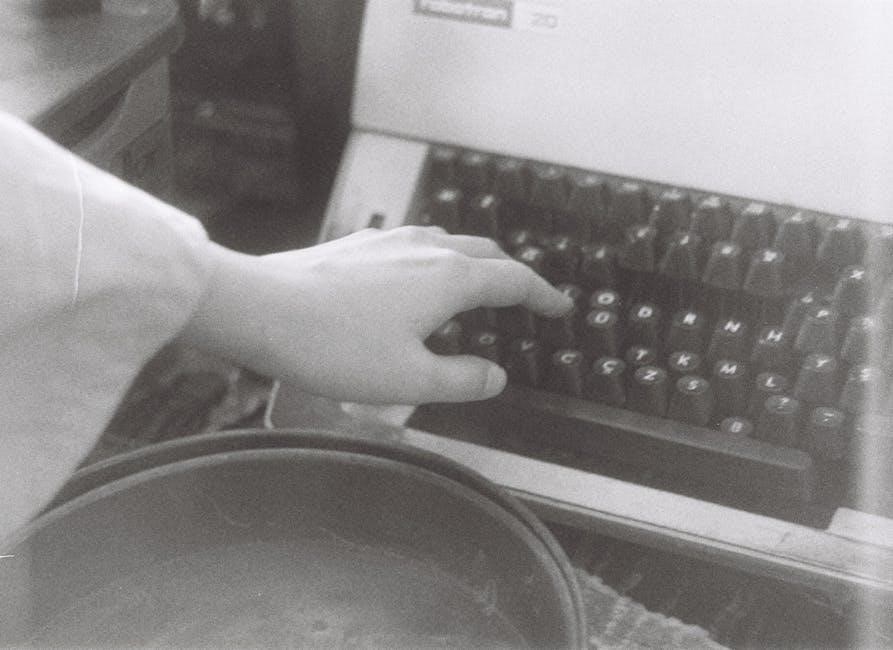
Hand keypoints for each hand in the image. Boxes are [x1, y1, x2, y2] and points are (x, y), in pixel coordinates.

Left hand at [180, 226, 571, 403]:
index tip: (560, 308)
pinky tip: (415, 279)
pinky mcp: (358, 244)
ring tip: (473, 288)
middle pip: (486, 252)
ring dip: (473, 262)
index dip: (542, 295)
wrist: (261, 308)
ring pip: (449, 242)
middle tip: (523, 299)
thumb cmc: (335, 347)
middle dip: (511, 274)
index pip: (513, 280)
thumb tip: (495, 377)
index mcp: (449, 279)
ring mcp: (390, 240)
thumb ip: (462, 380)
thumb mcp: (409, 380)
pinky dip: (435, 259)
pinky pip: (413, 243)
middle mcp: (426, 248)